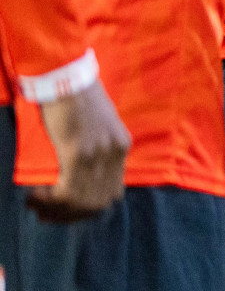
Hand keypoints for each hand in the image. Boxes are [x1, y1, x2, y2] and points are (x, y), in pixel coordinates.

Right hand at [27, 81, 130, 222]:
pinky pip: (67, 192)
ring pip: (81, 201)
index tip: (66, 210)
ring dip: (56, 211)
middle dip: (70, 215)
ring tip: (36, 206)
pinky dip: (50, 201)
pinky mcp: (78, 153)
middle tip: (46, 214)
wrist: (67, 77)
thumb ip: (99, 149)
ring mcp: (98, 154)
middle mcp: (115, 153)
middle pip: (98, 202)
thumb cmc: (78, 99)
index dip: (88, 208)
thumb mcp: (100, 125)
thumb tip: (86, 176)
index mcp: (122, 146)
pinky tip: (34, 196)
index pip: (113, 193)